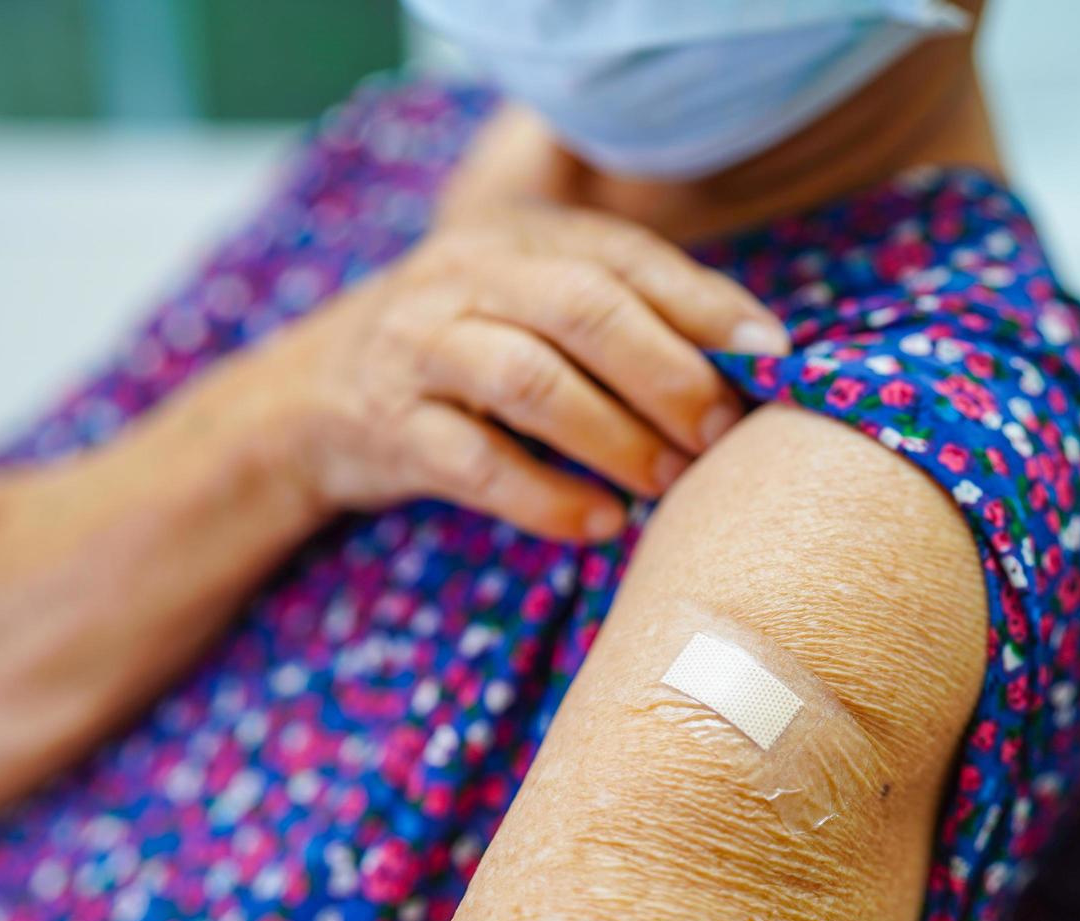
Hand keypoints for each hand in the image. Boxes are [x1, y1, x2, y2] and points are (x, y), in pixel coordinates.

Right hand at [201, 203, 787, 540]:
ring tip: (667, 481)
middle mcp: (466, 276)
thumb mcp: (528, 308)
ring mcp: (419, 346)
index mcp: (518, 237)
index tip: (772, 359)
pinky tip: (598, 524)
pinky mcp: (386, 423)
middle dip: (667, 371)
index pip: (627, 258)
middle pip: (582, 307)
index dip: (706, 307)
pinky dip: (545, 496)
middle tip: (721, 433)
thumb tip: (753, 364)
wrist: (307, 398)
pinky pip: (473, 462)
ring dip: (614, 435)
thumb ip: (620, 318)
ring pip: (530, 379)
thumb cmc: (460, 353)